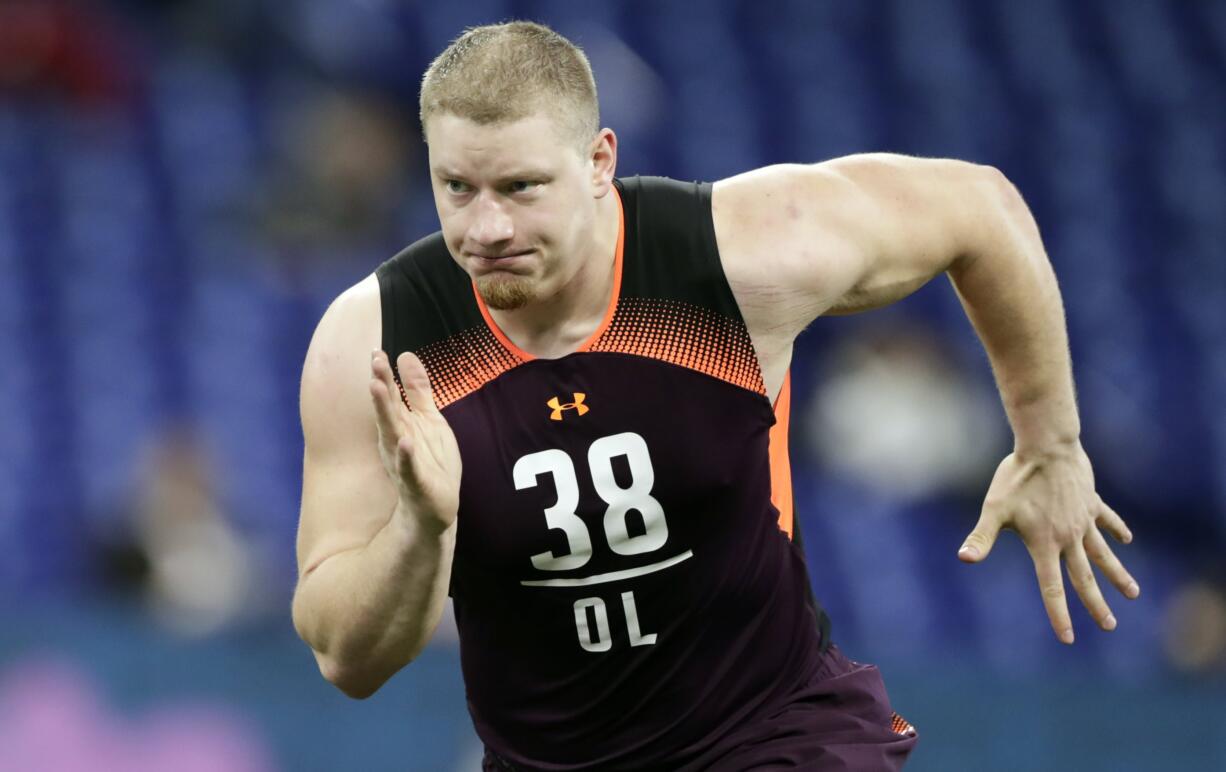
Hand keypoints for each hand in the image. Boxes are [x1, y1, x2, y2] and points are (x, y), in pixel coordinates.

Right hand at [370, 350, 460, 531]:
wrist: (435, 507)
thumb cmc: (429, 461)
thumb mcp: (428, 419)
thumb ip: (417, 390)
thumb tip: (405, 355)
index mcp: (401, 424)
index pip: (391, 396)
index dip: (384, 374)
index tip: (376, 351)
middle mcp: (397, 440)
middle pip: (387, 409)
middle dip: (381, 385)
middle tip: (374, 361)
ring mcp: (404, 461)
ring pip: (392, 434)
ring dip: (384, 412)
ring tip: (378, 388)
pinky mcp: (416, 483)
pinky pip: (409, 468)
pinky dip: (406, 456)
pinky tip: (405, 442)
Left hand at [957, 442, 1139, 643]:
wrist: (1047, 446)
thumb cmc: (1016, 477)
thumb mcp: (994, 509)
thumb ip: (981, 537)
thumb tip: (963, 558)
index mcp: (1045, 544)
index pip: (1052, 588)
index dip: (1059, 614)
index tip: (1069, 638)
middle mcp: (1069, 537)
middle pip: (1084, 578)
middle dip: (1096, 605)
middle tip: (1110, 626)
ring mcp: (1083, 520)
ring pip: (1103, 554)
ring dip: (1116, 574)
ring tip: (1133, 593)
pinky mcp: (1091, 502)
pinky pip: (1107, 520)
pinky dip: (1117, 530)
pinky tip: (1127, 540)